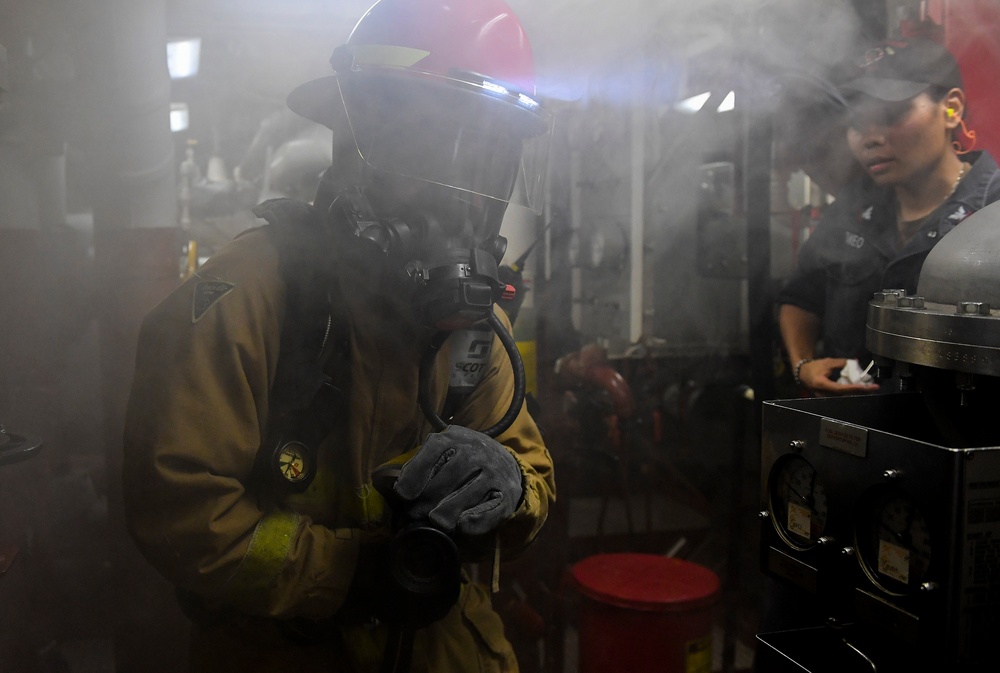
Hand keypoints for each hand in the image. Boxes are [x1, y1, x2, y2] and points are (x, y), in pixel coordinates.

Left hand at [394, 425, 522, 535]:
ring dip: (450, 509)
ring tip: (435, 521)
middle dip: (429, 498)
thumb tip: (399, 490)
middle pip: (450, 476)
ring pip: (469, 492)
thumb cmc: (461, 460)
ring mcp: (494, 472)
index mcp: (455, 438)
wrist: (504, 462)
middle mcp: (476, 452)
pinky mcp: (507, 493)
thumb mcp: (443, 452)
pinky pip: (491, 509)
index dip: (417, 473)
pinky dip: (476, 519)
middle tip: (414, 515)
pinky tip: (462, 526)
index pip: (434, 451)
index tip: (403, 495)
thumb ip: (422, 465)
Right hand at [798, 358, 878, 395]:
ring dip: (857, 392)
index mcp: (822, 385)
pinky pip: (841, 396)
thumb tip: (856, 362)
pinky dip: (851, 392)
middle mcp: (823, 394)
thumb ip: (841, 363)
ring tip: (870, 388)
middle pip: (845, 395)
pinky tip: (860, 389)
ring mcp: (825, 398)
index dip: (855, 388)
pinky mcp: (827, 398)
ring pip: (844, 397)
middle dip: (860, 391)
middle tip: (874, 387)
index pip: (841, 388)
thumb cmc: (814, 367)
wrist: (802, 373)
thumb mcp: (827, 362)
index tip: (868, 387)